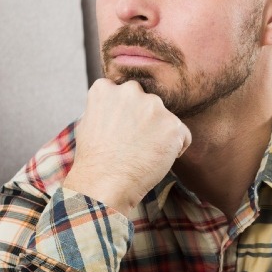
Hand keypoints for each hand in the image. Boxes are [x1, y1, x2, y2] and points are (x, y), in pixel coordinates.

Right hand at [64, 78, 191, 213]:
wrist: (105, 183)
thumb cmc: (95, 160)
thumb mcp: (88, 123)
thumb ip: (107, 107)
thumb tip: (118, 105)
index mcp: (106, 88)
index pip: (124, 92)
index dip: (126, 113)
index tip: (121, 129)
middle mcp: (131, 91)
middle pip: (148, 102)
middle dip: (145, 119)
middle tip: (134, 143)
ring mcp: (154, 107)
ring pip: (165, 118)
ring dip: (160, 133)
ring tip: (143, 153)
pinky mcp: (173, 125)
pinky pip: (182, 135)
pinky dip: (175, 148)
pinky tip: (157, 159)